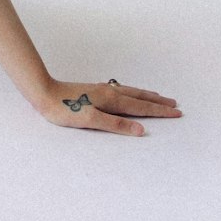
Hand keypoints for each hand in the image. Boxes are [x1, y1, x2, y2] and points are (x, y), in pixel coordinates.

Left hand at [36, 78, 182, 136]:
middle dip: (158, 102)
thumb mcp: (91, 121)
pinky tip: (129, 94)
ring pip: (131, 92)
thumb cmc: (64, 109)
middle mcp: (110, 92)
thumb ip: (116, 125)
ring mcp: (102, 90)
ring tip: (158, 97)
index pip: (141, 107)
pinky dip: (133, 93)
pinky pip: (122, 91)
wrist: (44, 92)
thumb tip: (141, 130)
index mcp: (111, 100)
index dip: (160, 111)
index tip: (177, 112)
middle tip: (175, 104)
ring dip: (147, 96)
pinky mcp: (95, 91)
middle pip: (139, 97)